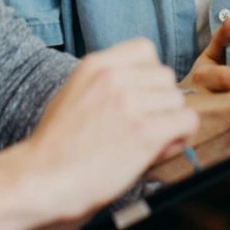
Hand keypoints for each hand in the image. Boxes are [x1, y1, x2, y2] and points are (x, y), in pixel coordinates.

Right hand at [22, 39, 197, 221]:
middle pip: (166, 76)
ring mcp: (131, 103)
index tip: (140, 94)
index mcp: (97, 65)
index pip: (145, 49)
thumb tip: (150, 93)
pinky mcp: (146, 131)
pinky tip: (162, 147)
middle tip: (145, 124)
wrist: (42, 179)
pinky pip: (187, 121)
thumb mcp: (76, 94)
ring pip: (177, 100)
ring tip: (149, 140)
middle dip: (160, 100)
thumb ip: (111, 85)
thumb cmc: (56, 144)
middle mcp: (116, 78)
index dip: (148, 73)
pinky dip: (181, 136)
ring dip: (170, 120)